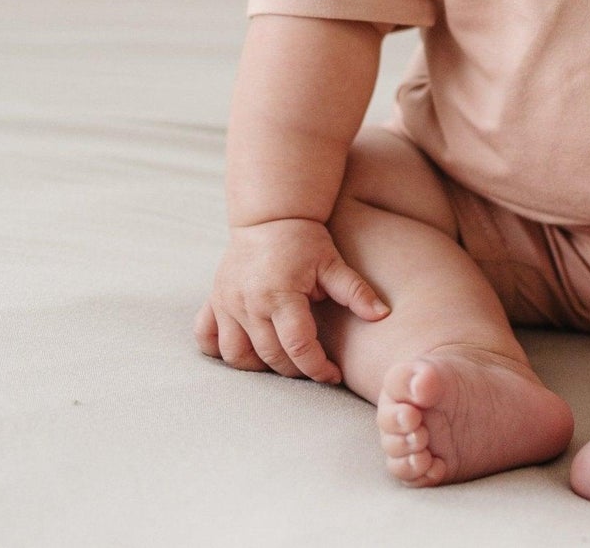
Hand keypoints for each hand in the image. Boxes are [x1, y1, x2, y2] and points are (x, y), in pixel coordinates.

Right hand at [193, 217, 388, 383]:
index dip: (318, 367)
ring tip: (282, 360)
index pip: (298, 346)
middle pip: (270, 356)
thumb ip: (355, 291)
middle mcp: (249, 303)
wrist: (270, 216)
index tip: (333, 374)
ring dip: (259, 367)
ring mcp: (227, 303)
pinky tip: (244, 350)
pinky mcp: (214, 301)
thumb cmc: (304, 240)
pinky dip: (221, 351)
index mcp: (281, 294)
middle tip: (313, 367)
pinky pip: (207, 338)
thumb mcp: (332, 262)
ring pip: (236, 356)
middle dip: (295, 370)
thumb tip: (382, 314)